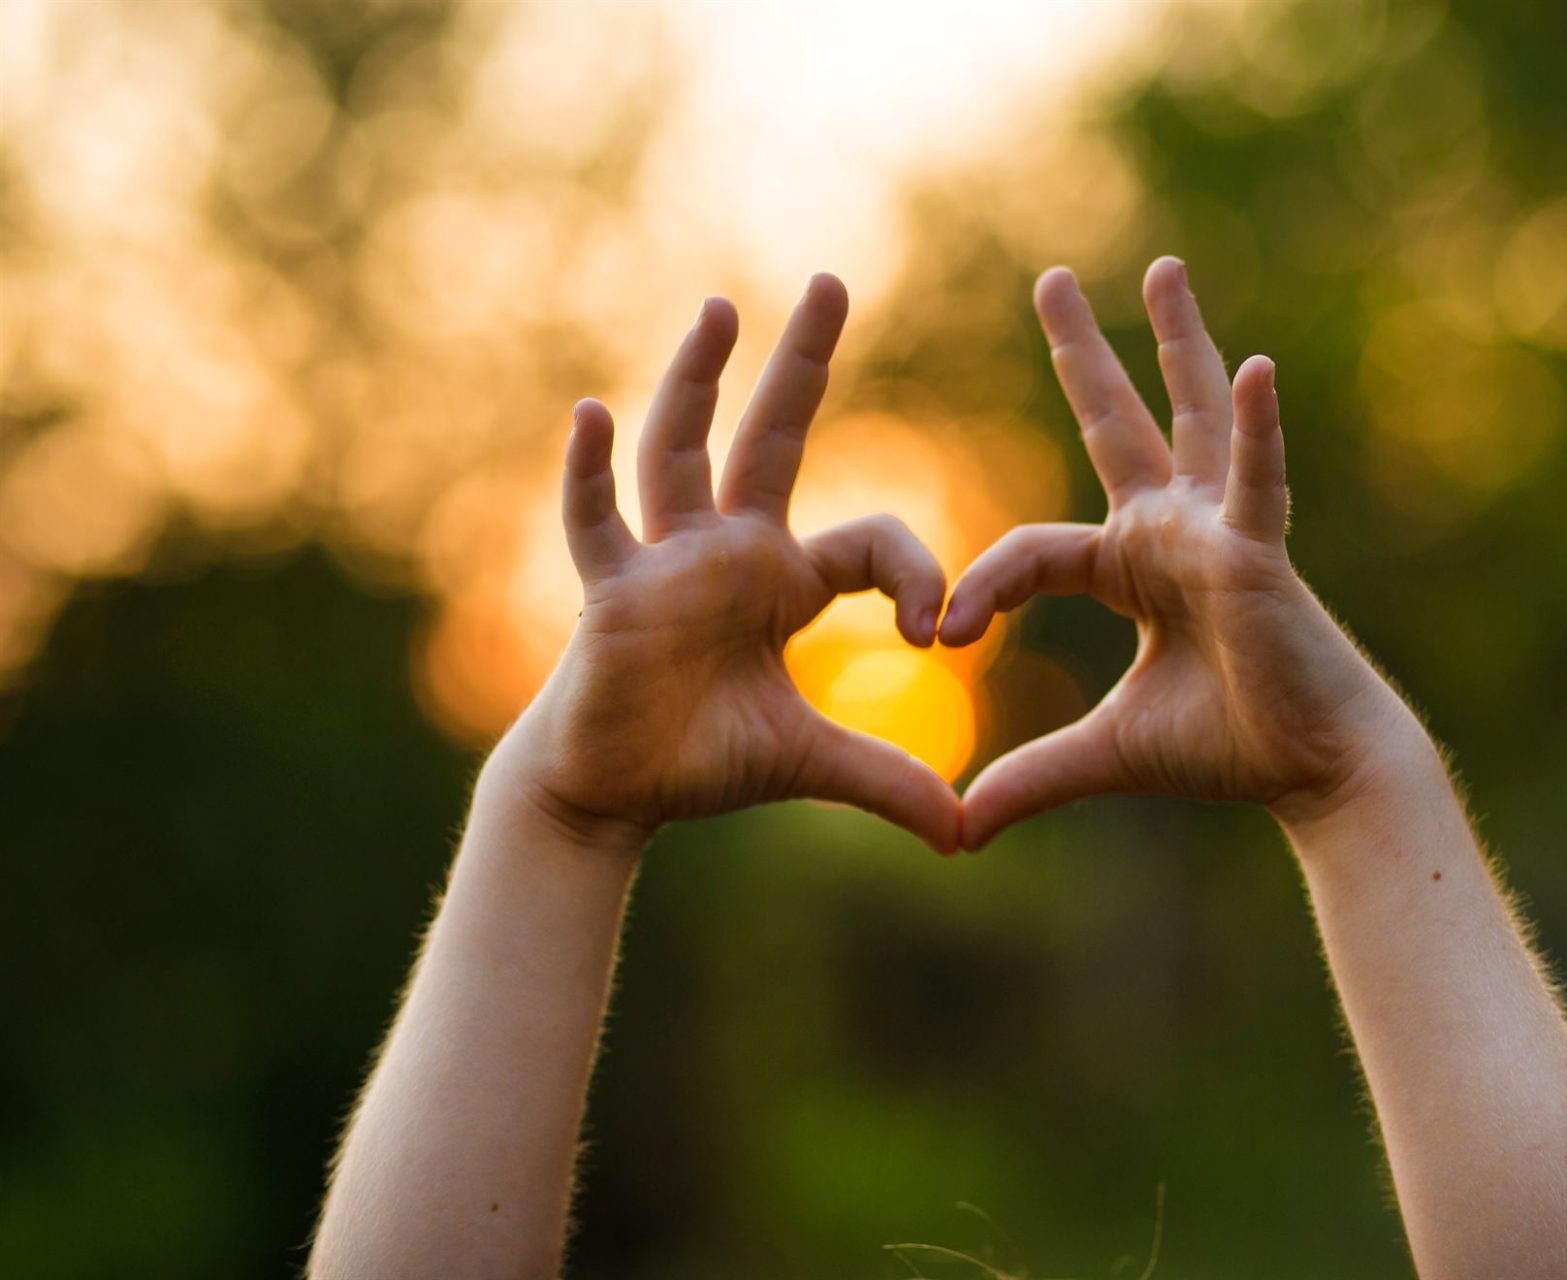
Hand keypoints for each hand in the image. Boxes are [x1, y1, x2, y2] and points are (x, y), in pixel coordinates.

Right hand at [492, 274, 960, 852]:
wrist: (613, 793)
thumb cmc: (703, 761)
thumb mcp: (810, 762)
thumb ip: (886, 781)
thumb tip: (968, 834)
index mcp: (784, 579)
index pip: (869, 538)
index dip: (914, 572)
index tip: (934, 632)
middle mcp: (728, 550)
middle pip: (772, 436)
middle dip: (804, 362)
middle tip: (835, 281)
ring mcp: (664, 561)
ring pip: (681, 453)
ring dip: (698, 382)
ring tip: (723, 308)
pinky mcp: (610, 592)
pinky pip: (596, 522)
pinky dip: (589, 472)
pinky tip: (588, 414)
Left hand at [940, 258, 1428, 848]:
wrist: (1312, 773)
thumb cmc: (1224, 749)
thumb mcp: (1104, 755)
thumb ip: (1033, 776)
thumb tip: (957, 831)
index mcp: (1133, 567)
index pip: (1035, 551)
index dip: (984, 588)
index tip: (946, 637)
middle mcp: (1174, 530)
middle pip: (1116, 423)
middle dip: (1083, 354)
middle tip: (1049, 278)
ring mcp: (1221, 529)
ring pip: (1191, 417)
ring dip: (1176, 341)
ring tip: (1159, 269)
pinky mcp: (1261, 549)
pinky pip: (1256, 479)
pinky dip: (1258, 427)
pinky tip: (1256, 364)